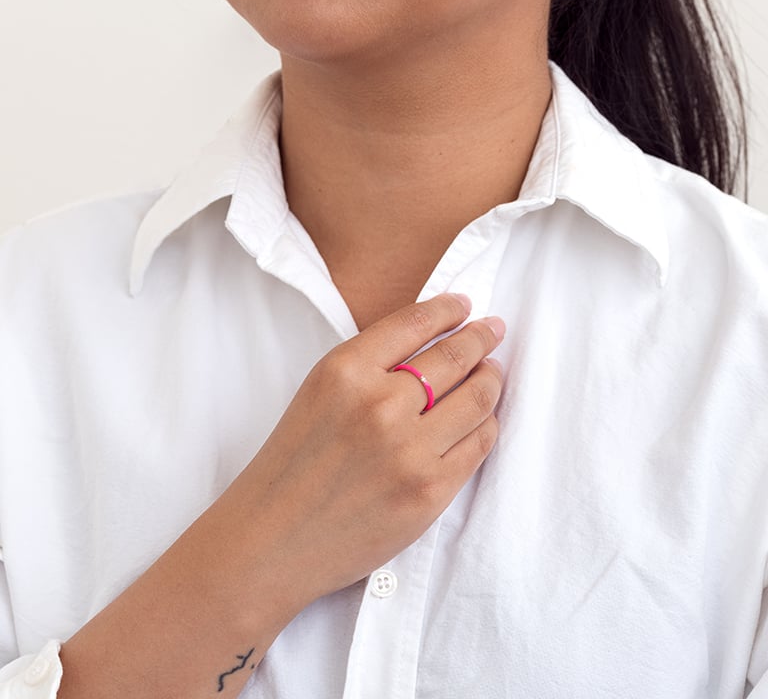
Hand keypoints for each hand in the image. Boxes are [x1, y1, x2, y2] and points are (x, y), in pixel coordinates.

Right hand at [225, 293, 504, 606]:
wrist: (272, 540)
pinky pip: (479, 443)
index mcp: (345, 371)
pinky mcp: (430, 491)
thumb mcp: (318, 393)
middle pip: (455, 356)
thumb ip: (369, 365)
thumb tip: (432, 340)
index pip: (414, 322)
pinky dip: (487, 424)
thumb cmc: (292, 465)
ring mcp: (408, 450)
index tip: (465, 305)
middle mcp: (379, 404)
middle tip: (493, 330)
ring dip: (491, 378)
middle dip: (482, 337)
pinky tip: (484, 416)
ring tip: (493, 371)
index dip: (447, 308)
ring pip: (478, 398)